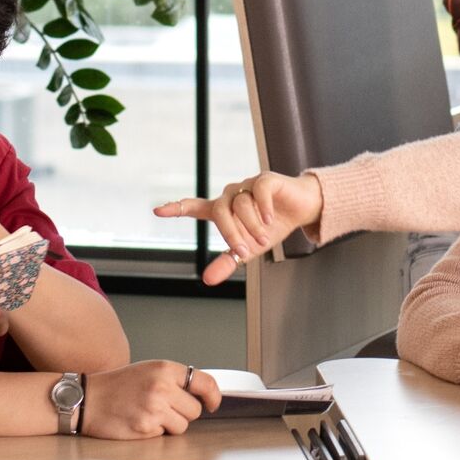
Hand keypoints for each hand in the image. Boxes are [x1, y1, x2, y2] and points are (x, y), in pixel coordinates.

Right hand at [78, 359, 216, 439]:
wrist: (87, 398)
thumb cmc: (117, 386)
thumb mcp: (148, 371)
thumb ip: (174, 380)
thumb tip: (201, 397)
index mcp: (165, 369)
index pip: (205, 382)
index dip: (213, 396)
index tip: (213, 404)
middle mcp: (162, 387)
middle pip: (195, 410)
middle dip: (182, 413)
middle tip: (162, 408)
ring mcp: (154, 408)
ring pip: (182, 426)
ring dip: (169, 425)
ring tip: (148, 414)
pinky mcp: (145, 427)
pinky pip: (164, 434)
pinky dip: (154, 432)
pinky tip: (138, 421)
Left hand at [154, 172, 325, 283]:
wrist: (301, 211)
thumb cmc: (271, 227)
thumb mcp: (248, 250)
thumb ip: (227, 262)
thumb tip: (207, 280)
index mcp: (223, 210)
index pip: (194, 207)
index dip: (176, 209)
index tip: (157, 211)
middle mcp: (231, 195)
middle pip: (220, 211)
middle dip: (231, 233)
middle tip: (245, 251)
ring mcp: (247, 185)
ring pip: (241, 204)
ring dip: (253, 225)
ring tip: (265, 236)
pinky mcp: (265, 179)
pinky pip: (258, 192)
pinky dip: (263, 208)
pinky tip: (270, 218)